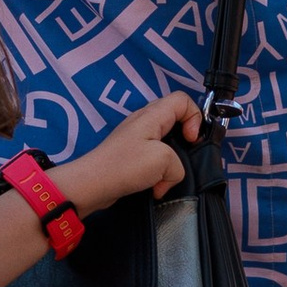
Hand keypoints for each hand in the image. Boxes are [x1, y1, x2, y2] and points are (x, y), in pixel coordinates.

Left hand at [61, 93, 203, 216]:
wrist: (92, 184)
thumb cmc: (124, 166)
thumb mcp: (164, 161)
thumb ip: (179, 165)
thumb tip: (172, 175)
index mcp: (153, 115)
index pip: (183, 100)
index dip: (194, 118)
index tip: (191, 140)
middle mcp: (144, 122)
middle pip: (176, 120)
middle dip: (185, 143)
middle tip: (184, 158)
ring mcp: (137, 138)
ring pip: (167, 143)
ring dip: (171, 164)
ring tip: (165, 179)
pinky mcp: (132, 155)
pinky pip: (155, 159)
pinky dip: (159, 173)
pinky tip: (154, 187)